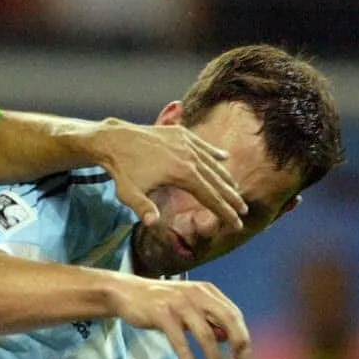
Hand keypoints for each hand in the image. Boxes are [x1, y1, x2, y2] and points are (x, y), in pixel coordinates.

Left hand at [88, 118, 244, 231]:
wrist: (115, 139)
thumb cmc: (121, 170)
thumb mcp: (129, 194)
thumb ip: (143, 208)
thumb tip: (153, 223)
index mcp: (183, 174)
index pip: (210, 197)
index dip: (224, 212)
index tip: (236, 224)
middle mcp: (190, 157)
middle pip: (217, 181)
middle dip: (231, 198)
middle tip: (243, 211)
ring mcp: (186, 143)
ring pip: (213, 163)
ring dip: (226, 177)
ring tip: (235, 190)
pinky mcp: (181, 134)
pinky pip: (203, 146)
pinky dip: (214, 153)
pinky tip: (224, 158)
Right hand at [110, 277, 250, 358]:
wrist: (127, 293)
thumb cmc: (161, 303)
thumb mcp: (188, 308)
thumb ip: (208, 320)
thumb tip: (227, 339)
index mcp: (206, 291)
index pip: (233, 312)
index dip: (242, 334)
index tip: (243, 353)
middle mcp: (196, 294)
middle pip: (226, 318)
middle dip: (237, 341)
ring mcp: (179, 303)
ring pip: (205, 334)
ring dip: (214, 357)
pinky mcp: (162, 314)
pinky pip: (180, 340)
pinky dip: (188, 357)